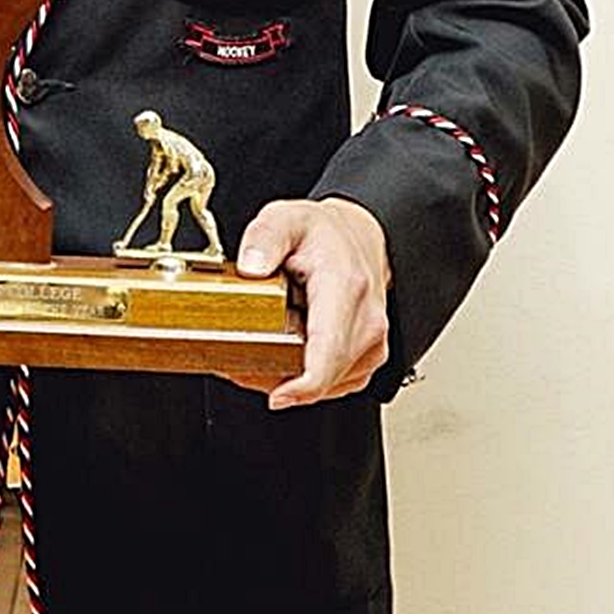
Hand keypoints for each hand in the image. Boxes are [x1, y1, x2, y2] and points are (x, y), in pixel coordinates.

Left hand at [233, 197, 390, 409]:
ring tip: (258, 358)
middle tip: (240, 365)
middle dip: (280, 380)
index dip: (304, 385)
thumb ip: (264, 238)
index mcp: (344, 288)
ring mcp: (372, 343)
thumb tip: (250, 267)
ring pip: (330, 386)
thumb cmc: (323, 234)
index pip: (330, 352)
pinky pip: (335, 384)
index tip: (277, 395)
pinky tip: (282, 363)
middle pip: (325, 376)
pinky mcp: (368, 357)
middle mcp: (366, 320)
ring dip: (291, 382)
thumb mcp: (284, 219)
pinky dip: (307, 382)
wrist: (356, 237)